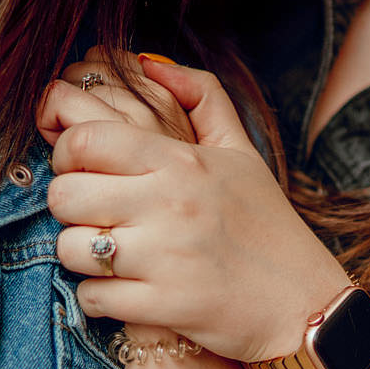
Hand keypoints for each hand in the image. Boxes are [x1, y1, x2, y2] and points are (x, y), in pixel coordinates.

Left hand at [43, 56, 352, 364]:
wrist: (303, 304)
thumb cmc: (267, 224)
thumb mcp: (241, 152)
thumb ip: (201, 96)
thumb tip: (149, 62)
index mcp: (182, 163)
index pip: (86, 140)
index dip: (67, 152)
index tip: (81, 168)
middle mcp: (169, 205)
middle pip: (66, 193)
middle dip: (68, 204)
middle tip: (91, 213)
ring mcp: (164, 259)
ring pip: (71, 248)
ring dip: (79, 253)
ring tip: (104, 253)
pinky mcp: (162, 307)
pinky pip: (92, 298)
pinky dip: (97, 298)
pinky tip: (121, 290)